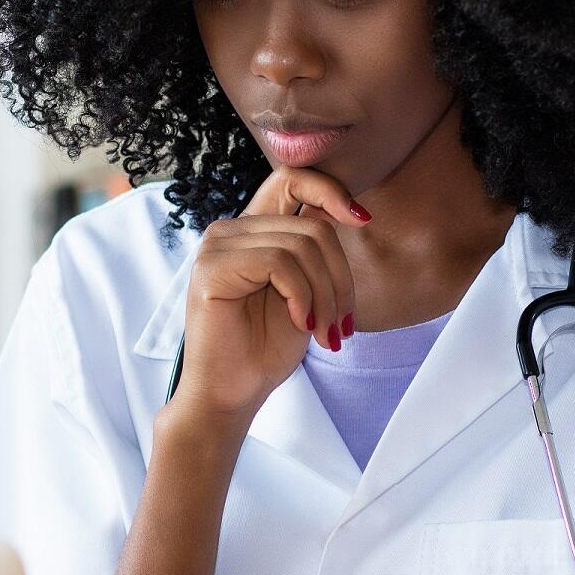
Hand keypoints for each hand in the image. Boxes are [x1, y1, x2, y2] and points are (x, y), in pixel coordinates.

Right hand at [165, 166, 371, 428]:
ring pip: (301, 246)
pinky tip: (303, 324)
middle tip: (344, 325)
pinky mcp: (211, 268)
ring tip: (327, 333)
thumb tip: (347, 213)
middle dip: (341, 278)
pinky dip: (303, 296)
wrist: (232, 394)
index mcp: (250, 231)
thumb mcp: (305, 292)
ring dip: (327, 295)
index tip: (363, 220)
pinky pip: (279, 262)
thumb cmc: (265, 349)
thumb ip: (314, 251)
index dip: (331, 190)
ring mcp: (216, 246)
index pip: (291, 180)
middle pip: (312, 226)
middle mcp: (229, 230)